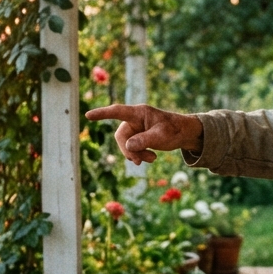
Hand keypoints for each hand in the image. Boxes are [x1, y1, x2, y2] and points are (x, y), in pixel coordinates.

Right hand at [85, 104, 203, 164]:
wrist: (184, 133)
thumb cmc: (175, 130)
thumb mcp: (161, 136)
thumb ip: (144, 140)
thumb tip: (128, 147)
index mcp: (139, 113)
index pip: (117, 111)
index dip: (102, 114)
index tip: (88, 116)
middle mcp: (134, 119)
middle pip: (121, 136)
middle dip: (129, 150)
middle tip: (139, 162)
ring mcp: (135, 128)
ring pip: (126, 144)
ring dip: (136, 154)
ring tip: (152, 159)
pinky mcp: (138, 137)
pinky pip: (131, 148)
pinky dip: (139, 155)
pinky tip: (151, 158)